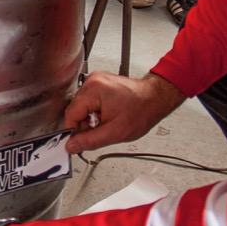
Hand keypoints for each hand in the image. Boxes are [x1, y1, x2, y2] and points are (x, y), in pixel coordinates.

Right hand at [62, 72, 184, 153]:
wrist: (155, 99)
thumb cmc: (142, 110)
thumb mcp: (115, 132)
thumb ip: (90, 141)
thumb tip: (72, 145)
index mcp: (94, 90)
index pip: (71, 114)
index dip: (72, 132)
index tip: (74, 143)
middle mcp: (93, 81)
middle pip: (75, 109)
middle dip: (83, 125)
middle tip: (96, 135)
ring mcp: (96, 80)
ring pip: (81, 106)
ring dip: (88, 119)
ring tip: (106, 123)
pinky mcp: (99, 83)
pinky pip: (88, 101)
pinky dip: (94, 112)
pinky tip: (106, 116)